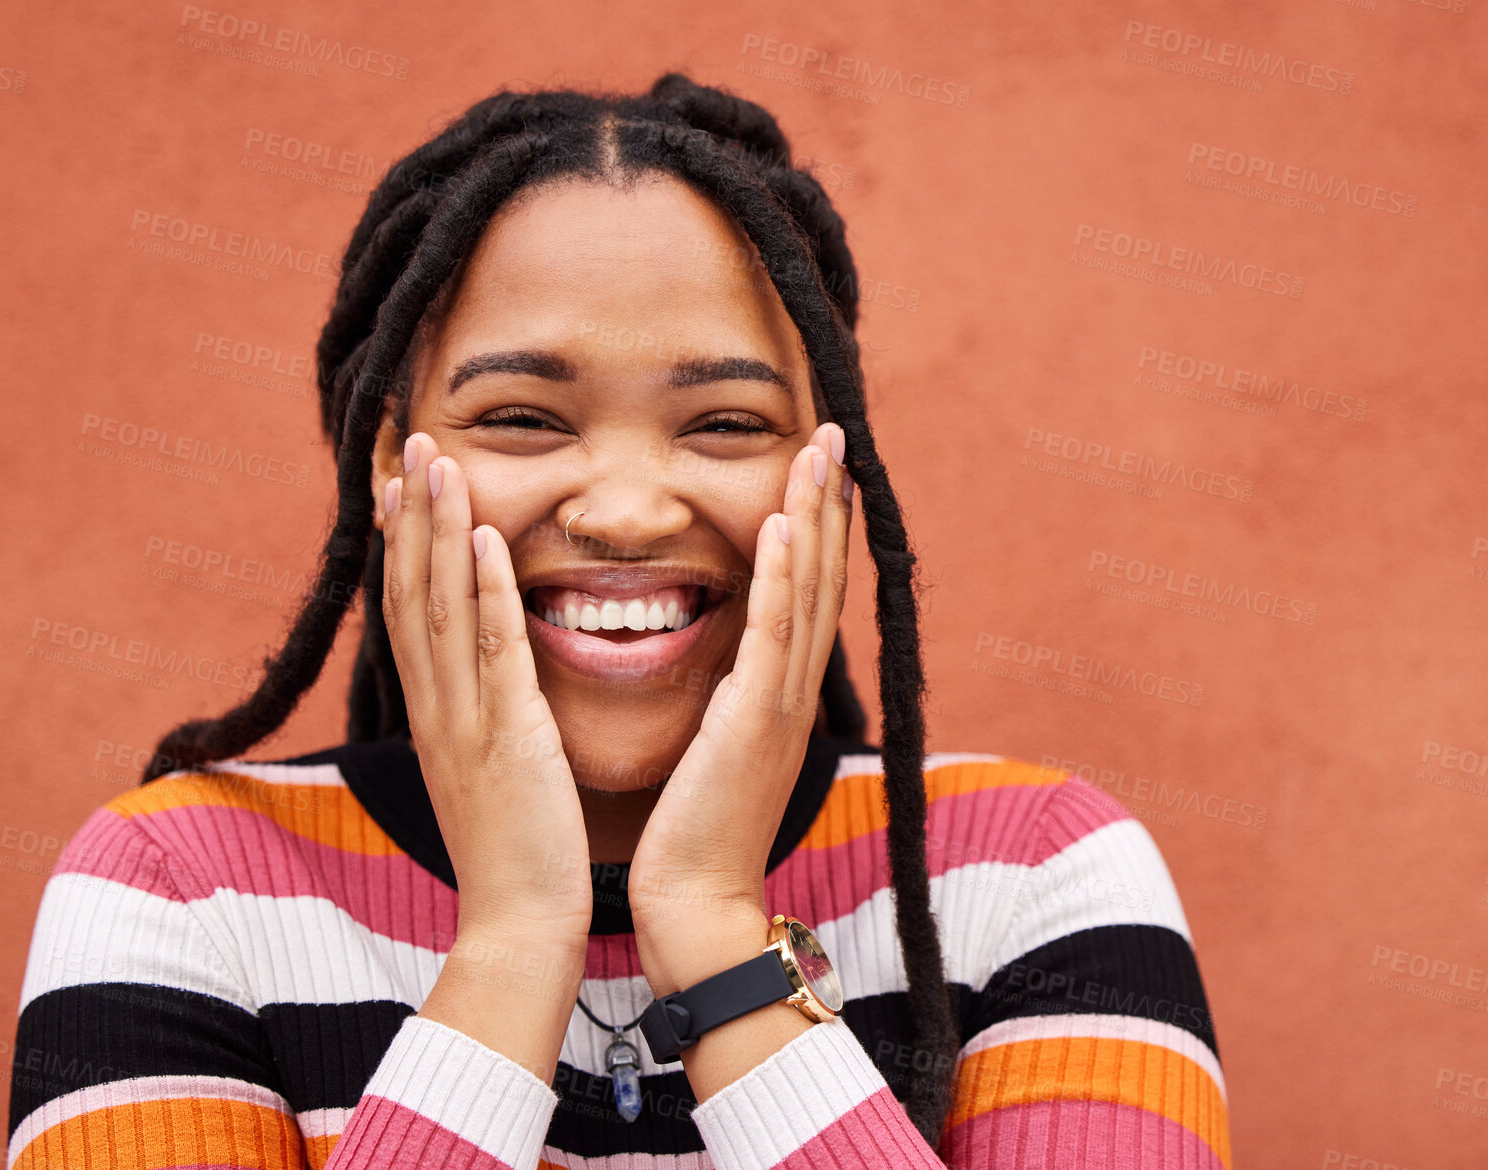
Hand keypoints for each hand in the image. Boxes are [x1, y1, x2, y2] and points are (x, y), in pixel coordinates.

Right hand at [381, 432, 594, 951]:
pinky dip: (485, 592)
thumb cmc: (518, 850)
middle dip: (412, 513)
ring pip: (442, 607)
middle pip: (413, 592)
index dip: (403, 541)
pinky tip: (486, 539)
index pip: (408, 609)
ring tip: (441, 462)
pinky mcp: (507, 737)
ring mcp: (465, 720)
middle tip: (411, 442)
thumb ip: (483, 713)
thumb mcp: (489, 768)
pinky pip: (492, 652)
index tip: (401, 481)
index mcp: (435, 713)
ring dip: (440, 530)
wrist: (521, 924)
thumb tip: (487, 671)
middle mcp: (438, 707)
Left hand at [628, 422, 852, 994]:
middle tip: (832, 434)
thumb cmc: (693, 838)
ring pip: (808, 593)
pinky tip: (785, 524)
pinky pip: (774, 636)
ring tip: (820, 451)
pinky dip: (784, 578)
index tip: (815, 469)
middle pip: (819, 578)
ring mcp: (779, 706)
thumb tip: (718, 668)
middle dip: (827, 503)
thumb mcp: (711, 752)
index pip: (802, 594)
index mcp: (775, 697)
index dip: (813, 528)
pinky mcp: (754, 724)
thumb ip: (721, 702)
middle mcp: (789, 692)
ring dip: (815, 517)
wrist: (694, 909)